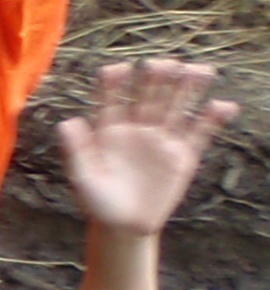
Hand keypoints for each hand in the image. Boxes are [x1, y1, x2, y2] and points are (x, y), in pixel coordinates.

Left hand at [58, 58, 235, 232]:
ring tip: (200, 70)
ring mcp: (161, 139)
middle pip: (149, 96)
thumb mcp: (82, 176)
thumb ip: (76, 149)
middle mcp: (137, 127)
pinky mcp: (183, 155)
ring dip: (188, 88)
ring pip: (176, 107)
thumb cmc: (97, 201)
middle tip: (166, 64)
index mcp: (108, 129)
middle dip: (157, 78)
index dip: (114, 82)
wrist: (123, 226)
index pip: (111, 99)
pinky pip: (199, 133)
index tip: (119, 68)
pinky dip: (211, 119)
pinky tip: (222, 105)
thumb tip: (68, 121)